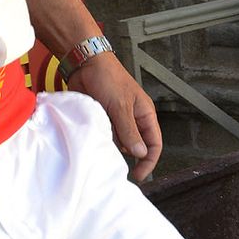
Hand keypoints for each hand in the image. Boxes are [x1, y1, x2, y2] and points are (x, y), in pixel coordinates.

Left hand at [67, 52, 163, 180]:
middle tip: (114, 162)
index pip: (154, 144)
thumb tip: (140, 154)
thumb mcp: (120, 106)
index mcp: (145, 115)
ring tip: (102, 144)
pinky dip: (102, 139)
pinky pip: (106, 136)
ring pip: (120, 143)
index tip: (138, 175)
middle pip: (137, 146)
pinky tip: (95, 137)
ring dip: (112, 146)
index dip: (148, 162)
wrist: (84, 63)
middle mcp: (134, 119)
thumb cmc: (108, 79)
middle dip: (128, 156)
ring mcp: (118, 120)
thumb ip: (129, 131)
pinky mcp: (104, 119)